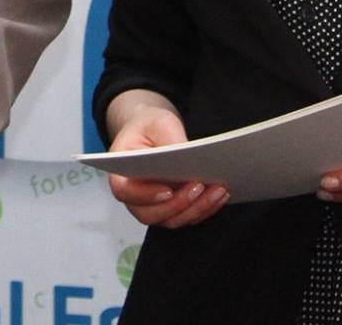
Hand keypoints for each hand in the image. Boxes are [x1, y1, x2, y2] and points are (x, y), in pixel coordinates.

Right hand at [106, 106, 228, 228]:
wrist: (154, 133)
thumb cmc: (151, 127)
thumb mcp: (159, 122)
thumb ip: (169, 139)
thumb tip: (187, 160)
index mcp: (121, 173)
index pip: (125, 191)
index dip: (145, 195)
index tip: (168, 190)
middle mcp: (134, 197)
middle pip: (151, 214)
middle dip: (179, 204)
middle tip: (199, 186)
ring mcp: (153, 207)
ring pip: (173, 219)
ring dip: (197, 208)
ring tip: (219, 189)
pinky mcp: (172, 211)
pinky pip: (188, 217)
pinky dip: (205, 209)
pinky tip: (221, 193)